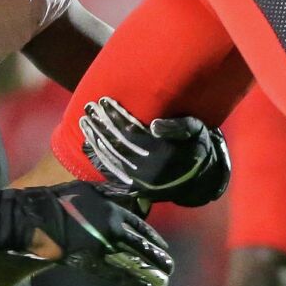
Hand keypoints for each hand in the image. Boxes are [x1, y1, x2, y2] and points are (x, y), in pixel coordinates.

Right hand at [20, 184, 174, 285]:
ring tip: (163, 279)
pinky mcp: (92, 262)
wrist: (39, 219)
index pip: (140, 226)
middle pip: (142, 245)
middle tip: (170, 266)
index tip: (163, 246)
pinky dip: (132, 281)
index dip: (153, 238)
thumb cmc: (60, 200)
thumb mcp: (88, 189)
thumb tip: (129, 192)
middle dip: (157, 256)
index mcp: (113, 211)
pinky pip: (117, 274)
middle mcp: (113, 230)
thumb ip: (109, 193)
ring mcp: (104, 247)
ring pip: (133, 261)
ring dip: (150, 271)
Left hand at [79, 98, 231, 207]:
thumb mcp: (196, 131)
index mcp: (163, 152)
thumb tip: (154, 126)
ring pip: (112, 157)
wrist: (200, 178)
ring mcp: (140, 178)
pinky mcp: (135, 184)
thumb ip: (178, 127)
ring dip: (96, 138)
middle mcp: (149, 167)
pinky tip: (89, 142)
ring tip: (85, 121)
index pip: (132, 132)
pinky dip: (99, 155)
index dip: (117, 116)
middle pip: (118, 143)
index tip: (104, 100)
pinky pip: (112, 169)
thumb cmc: (198, 146)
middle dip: (102, 124)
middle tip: (89, 107)